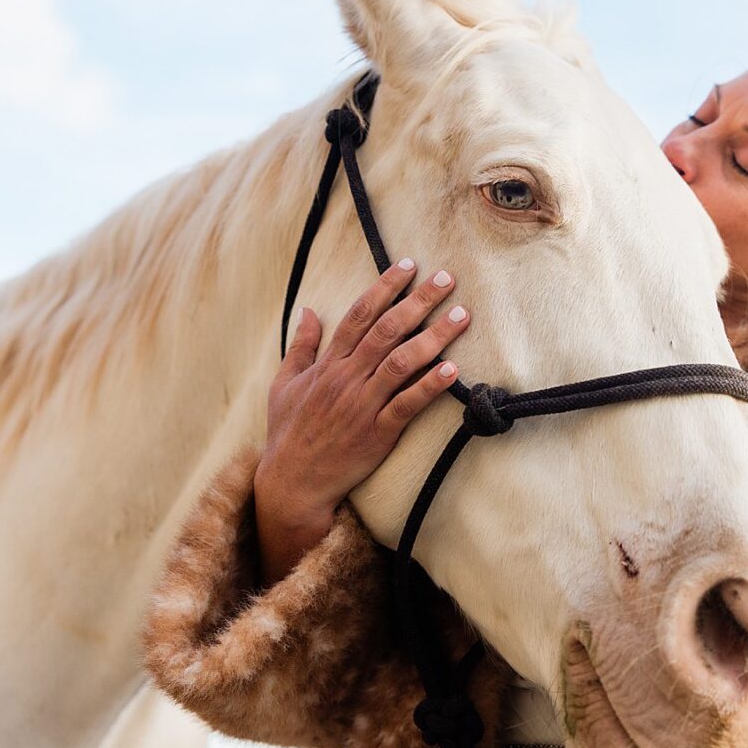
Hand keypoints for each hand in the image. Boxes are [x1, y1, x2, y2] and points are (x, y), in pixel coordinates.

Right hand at [254, 259, 469, 584]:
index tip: (407, 265)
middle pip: (387, 330)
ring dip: (435, 336)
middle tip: (447, 278)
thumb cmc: (289, 432)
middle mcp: (346, 378)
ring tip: (462, 316)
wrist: (292, 482)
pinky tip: (453, 370)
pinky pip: (407, 404)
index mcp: (327, 364)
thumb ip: (301, 346)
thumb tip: (308, 310)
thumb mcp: (285, 384)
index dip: (385, 287)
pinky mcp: (377, 433)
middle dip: (419, 301)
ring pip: (402, 361)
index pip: (359, 315)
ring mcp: (362, 405)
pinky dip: (430, 386)